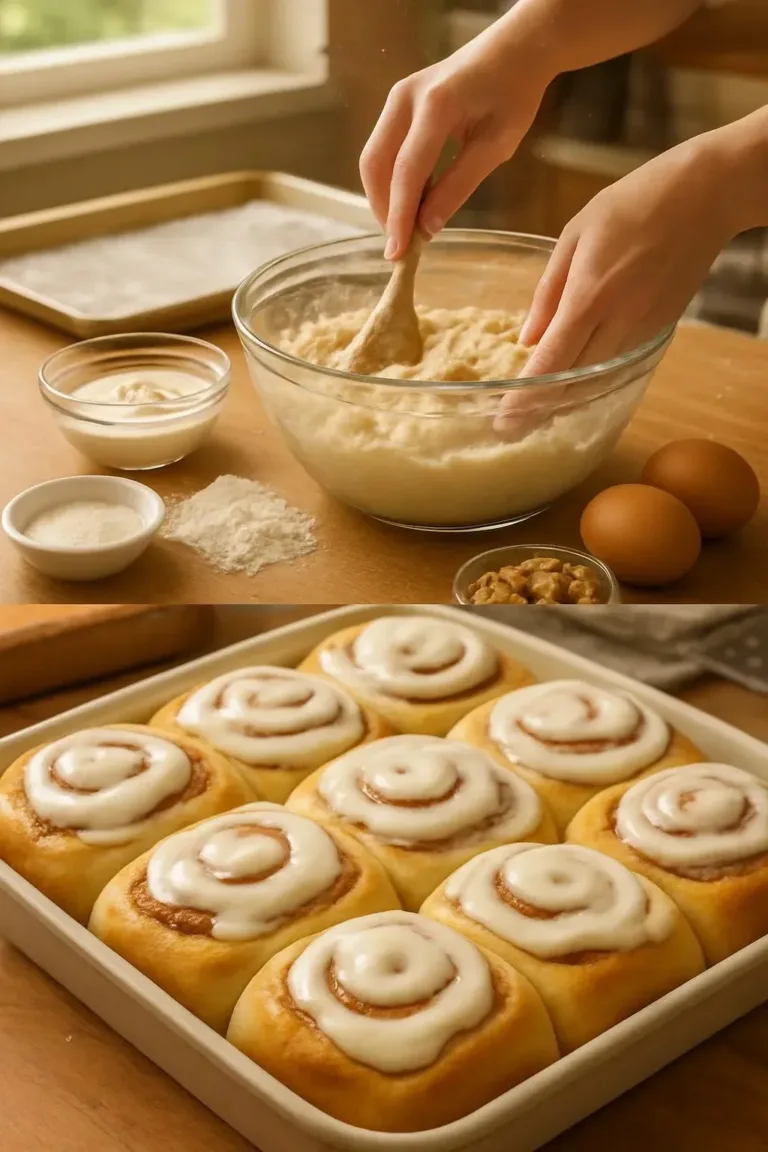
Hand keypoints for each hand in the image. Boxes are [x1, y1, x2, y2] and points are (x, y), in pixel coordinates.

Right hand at [359, 20, 550, 260]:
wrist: (514, 50)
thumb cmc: (513, 95)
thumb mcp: (496, 146)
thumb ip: (459, 186)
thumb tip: (427, 228)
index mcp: (436, 105)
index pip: (407, 172)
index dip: (399, 217)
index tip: (399, 253)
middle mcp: (406, 97)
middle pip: (376, 165)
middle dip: (383, 210)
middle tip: (400, 246)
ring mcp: (397, 96)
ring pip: (373, 158)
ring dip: (384, 197)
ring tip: (406, 227)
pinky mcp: (397, 103)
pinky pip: (383, 148)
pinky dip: (391, 180)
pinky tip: (410, 201)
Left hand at [495, 135, 733, 435]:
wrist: (703, 196)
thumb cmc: (631, 204)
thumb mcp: (574, 236)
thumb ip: (548, 292)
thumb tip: (527, 340)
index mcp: (589, 297)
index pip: (551, 363)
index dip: (525, 399)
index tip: (504, 422)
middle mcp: (617, 321)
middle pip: (574, 383)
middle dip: (541, 409)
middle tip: (513, 428)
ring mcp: (642, 329)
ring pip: (598, 379)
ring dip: (568, 398)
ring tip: (539, 412)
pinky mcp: (658, 330)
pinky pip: (619, 363)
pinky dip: (595, 377)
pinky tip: (577, 379)